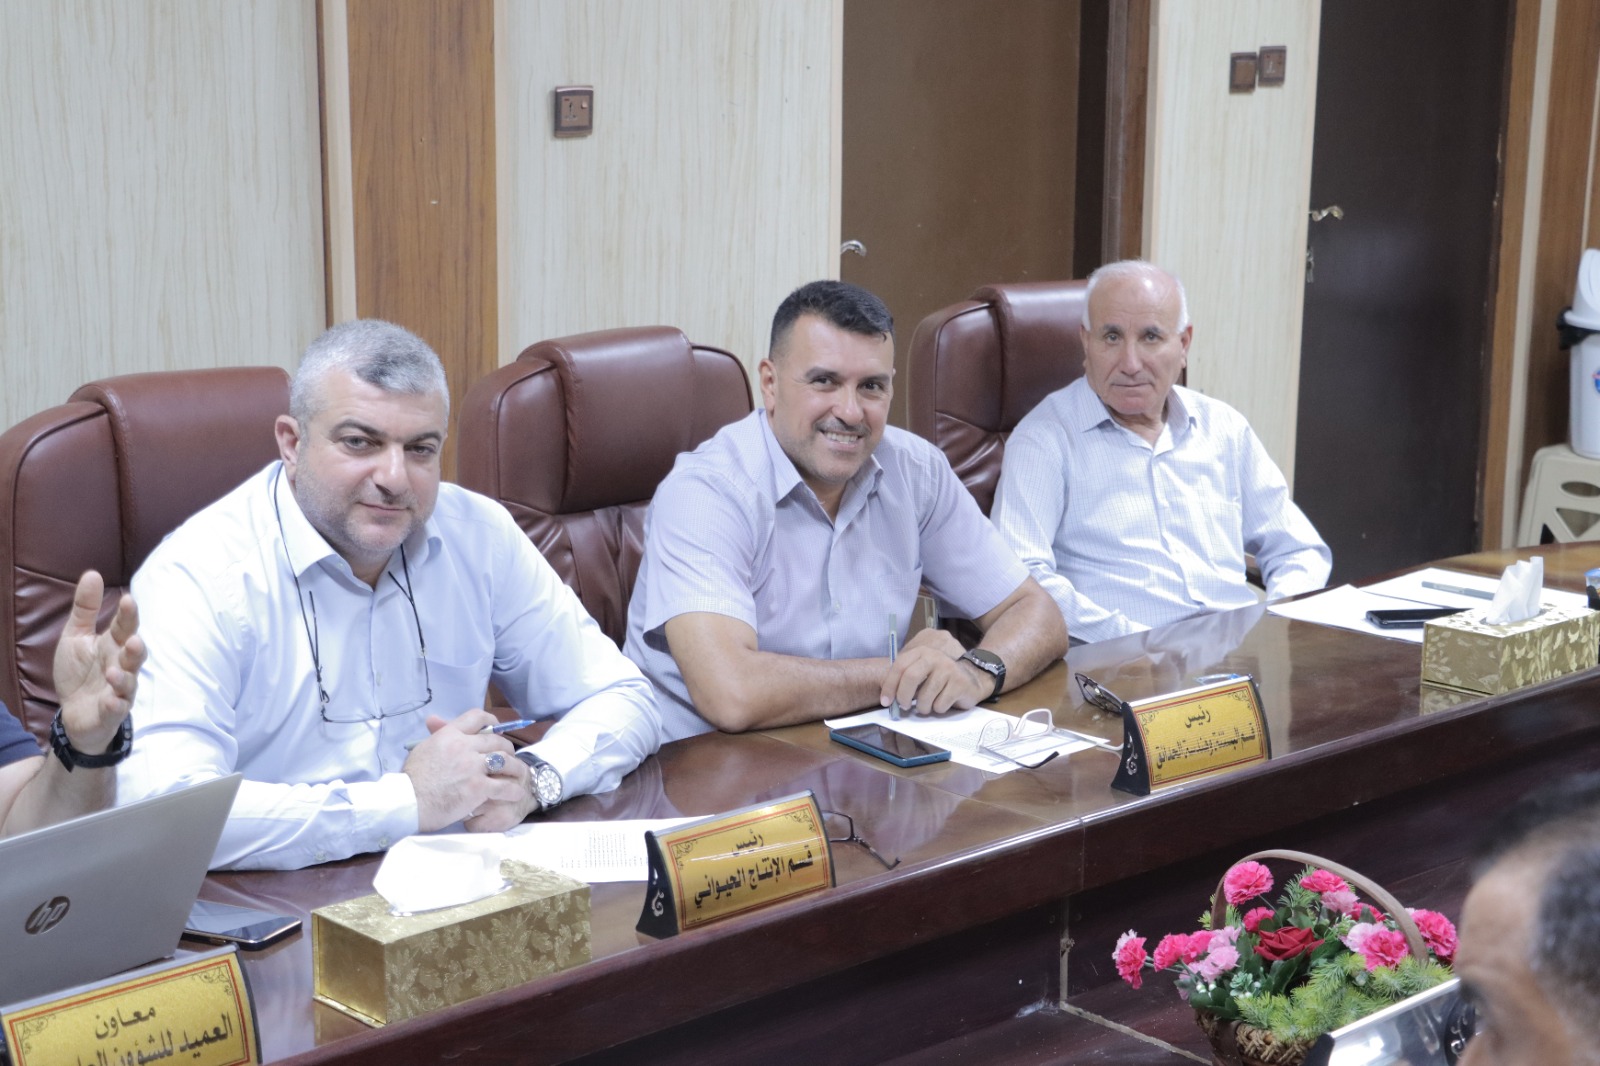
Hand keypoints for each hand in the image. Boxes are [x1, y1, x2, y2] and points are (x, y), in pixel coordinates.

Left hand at [53, 571, 145, 753]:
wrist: (74, 712)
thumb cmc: (80, 672)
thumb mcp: (76, 636)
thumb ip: (85, 608)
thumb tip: (92, 573)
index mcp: (113, 645)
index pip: (125, 627)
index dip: (128, 615)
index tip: (128, 600)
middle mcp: (121, 665)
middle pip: (134, 655)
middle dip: (136, 649)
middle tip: (133, 640)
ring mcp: (119, 689)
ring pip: (129, 682)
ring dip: (125, 677)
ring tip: (115, 672)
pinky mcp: (111, 711)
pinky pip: (117, 708)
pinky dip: (116, 704)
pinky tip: (111, 699)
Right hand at [403, 710, 532, 831]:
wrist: (407, 802)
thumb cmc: (411, 779)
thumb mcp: (423, 749)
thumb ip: (437, 737)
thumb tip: (437, 723)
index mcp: (449, 735)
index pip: (477, 717)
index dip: (491, 722)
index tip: (497, 730)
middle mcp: (464, 746)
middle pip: (496, 740)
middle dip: (506, 748)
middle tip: (509, 756)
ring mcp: (473, 766)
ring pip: (505, 761)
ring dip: (515, 767)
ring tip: (518, 774)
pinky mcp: (478, 787)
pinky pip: (504, 786)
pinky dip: (513, 790)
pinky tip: (516, 793)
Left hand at [878, 628, 989, 716]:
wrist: (973, 678)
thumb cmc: (940, 678)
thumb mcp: (922, 671)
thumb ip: (905, 678)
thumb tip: (887, 697)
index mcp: (922, 652)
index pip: (899, 666)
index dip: (890, 685)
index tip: (886, 701)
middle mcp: (935, 657)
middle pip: (910, 678)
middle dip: (903, 697)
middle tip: (904, 707)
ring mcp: (948, 669)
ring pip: (925, 697)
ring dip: (923, 708)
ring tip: (928, 705)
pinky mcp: (959, 684)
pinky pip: (940, 705)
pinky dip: (938, 709)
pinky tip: (944, 702)